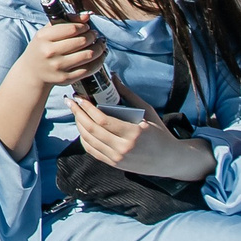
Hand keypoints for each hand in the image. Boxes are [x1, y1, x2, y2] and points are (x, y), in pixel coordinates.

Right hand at [16, 17, 105, 91]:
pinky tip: (99, 56)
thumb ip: (65, 21)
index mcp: (43, 37)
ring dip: (99, 48)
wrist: (33, 72)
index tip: (86, 27)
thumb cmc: (42, 48)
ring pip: (88, 55)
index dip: (83, 27)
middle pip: (82, 41)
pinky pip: (89, 69)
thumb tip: (87, 16)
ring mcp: (58, 66)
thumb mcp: (47, 32)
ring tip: (100, 44)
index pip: (72, 29)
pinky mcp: (66, 78)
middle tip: (94, 35)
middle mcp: (50, 52)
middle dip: (93, 36)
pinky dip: (98, 61)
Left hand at [72, 91, 214, 180]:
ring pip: (89, 141)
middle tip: (70, 101)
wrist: (170, 160)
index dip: (86, 108)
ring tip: (75, 112)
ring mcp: (118, 159)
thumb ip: (128, 94)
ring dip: (78, 125)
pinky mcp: (115, 164)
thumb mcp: (148, 111)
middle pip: (92, 130)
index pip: (102, 120)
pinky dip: (84, 139)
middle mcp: (124, 148)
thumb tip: (113, 76)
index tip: (78, 97)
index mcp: (133, 133)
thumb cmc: (160, 133)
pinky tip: (82, 128)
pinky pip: (93, 151)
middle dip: (77, 113)